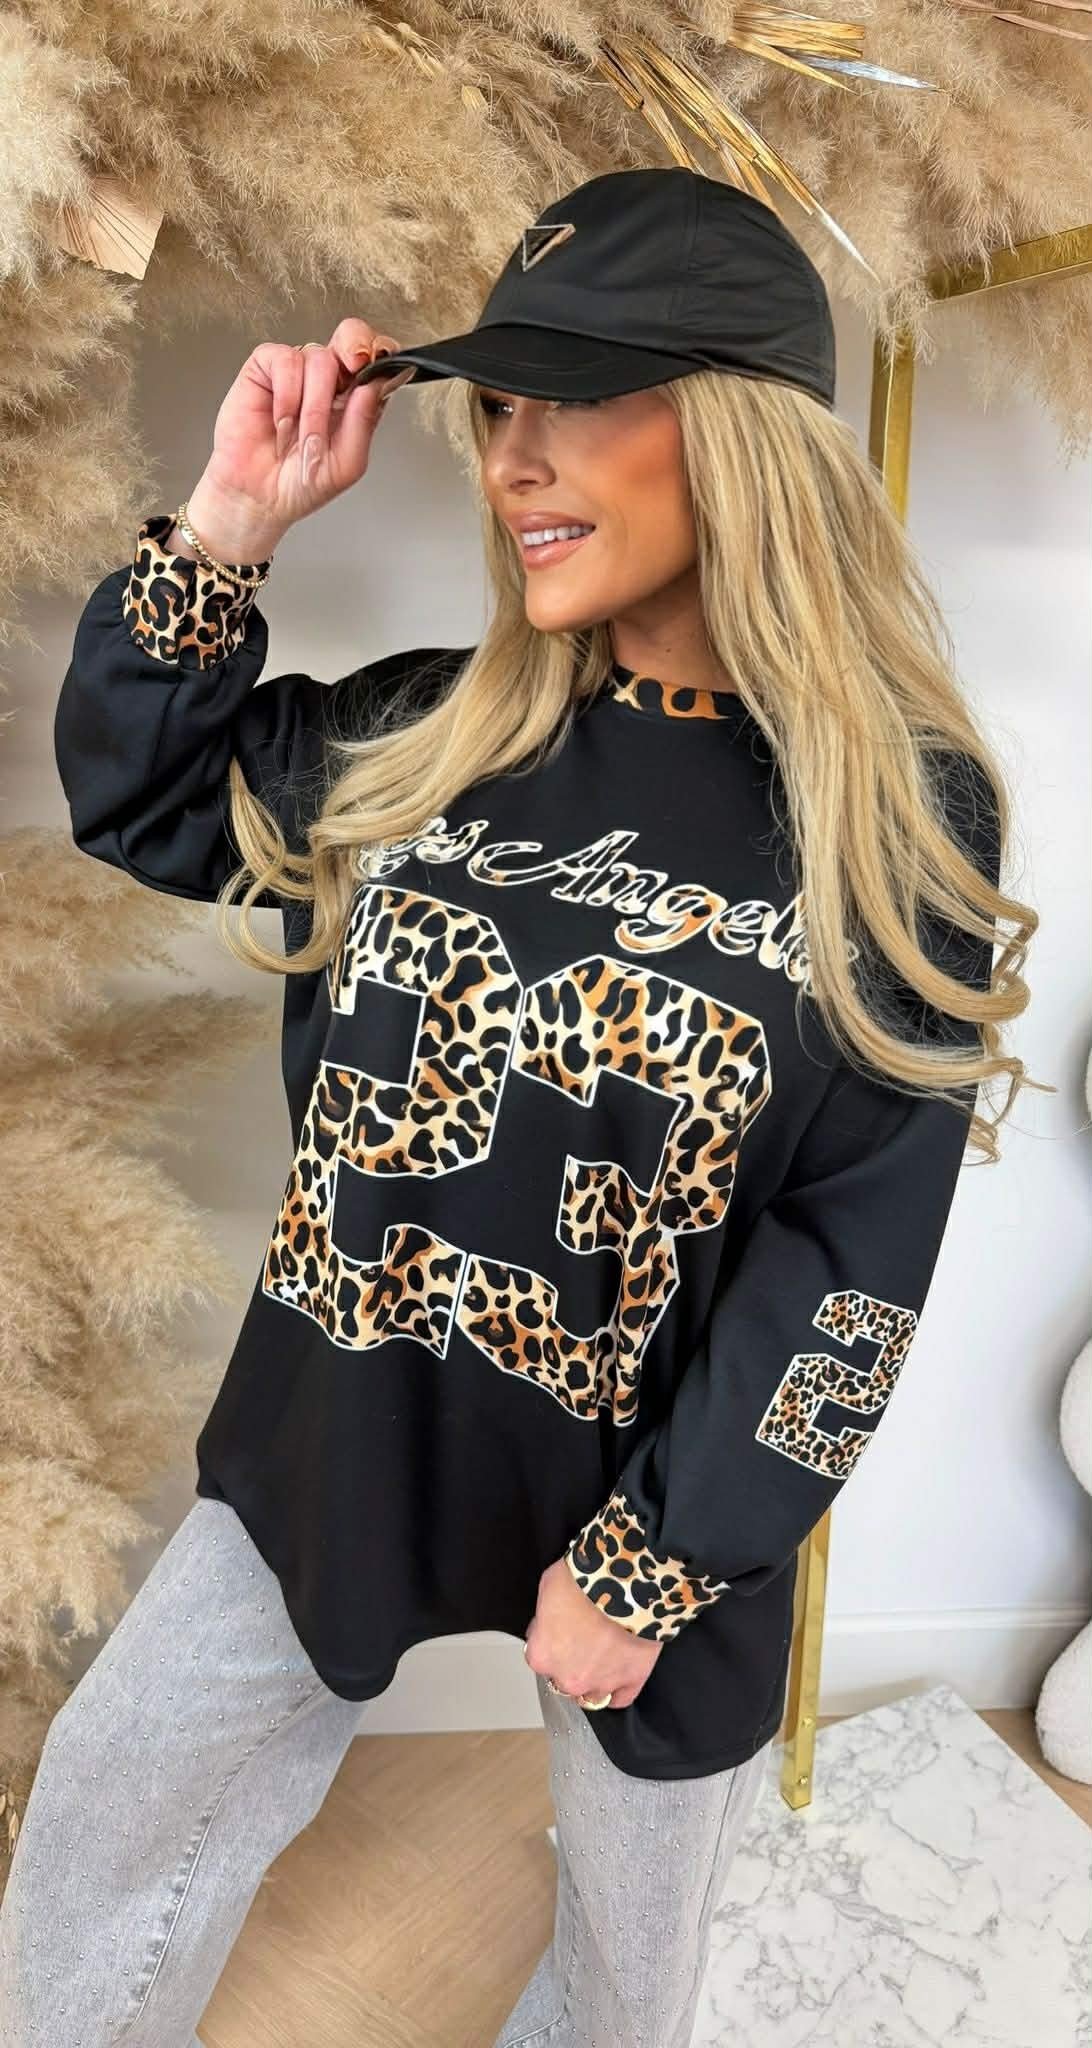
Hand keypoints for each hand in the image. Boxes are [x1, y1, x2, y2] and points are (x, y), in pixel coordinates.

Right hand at [193, 317, 403, 556]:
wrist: (258, 498)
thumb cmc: (301, 485)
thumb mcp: (347, 462)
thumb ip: (364, 421)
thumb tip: (378, 382)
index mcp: (354, 400)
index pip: (377, 359)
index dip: (382, 352)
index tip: (382, 365)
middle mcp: (328, 381)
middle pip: (350, 336)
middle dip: (356, 346)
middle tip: (353, 368)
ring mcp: (297, 372)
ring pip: (319, 357)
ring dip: (314, 405)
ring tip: (300, 438)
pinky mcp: (265, 369)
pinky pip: (285, 360)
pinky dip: (287, 395)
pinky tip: (281, 422)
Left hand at [524, 1557, 662, 1708]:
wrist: (624, 1582)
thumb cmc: (584, 1582)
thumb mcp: (548, 1588)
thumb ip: (544, 1617)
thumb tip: (549, 1624)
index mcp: (542, 1656)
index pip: (539, 1657)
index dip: (551, 1641)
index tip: (560, 1628)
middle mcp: (569, 1678)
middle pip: (564, 1680)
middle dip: (571, 1664)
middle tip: (584, 1639)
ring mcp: (601, 1683)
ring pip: (591, 1696)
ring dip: (593, 1680)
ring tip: (602, 1659)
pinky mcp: (631, 1680)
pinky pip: (621, 1699)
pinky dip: (619, 1690)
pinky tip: (619, 1675)